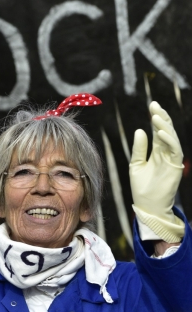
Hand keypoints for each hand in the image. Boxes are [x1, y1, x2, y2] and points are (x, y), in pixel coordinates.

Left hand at [129, 101, 183, 242]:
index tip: (152, 105)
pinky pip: (174, 150)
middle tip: (154, 106)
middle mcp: (166, 153)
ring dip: (165, 126)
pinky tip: (160, 132)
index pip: (158, 131)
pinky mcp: (175, 166)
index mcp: (157, 151)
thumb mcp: (136, 165)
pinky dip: (168, 140)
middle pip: (166, 131)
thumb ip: (139, 149)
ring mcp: (172, 159)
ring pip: (172, 138)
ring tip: (156, 117)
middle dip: (162, 117)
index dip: (156, 118)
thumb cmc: (141, 188)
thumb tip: (140, 130)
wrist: (147, 206)